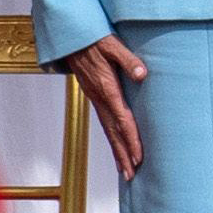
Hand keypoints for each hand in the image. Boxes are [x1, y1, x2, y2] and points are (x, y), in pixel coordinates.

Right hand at [65, 34, 145, 180]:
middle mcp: (99, 97)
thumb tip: (143, 74)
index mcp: (106, 87)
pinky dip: (112, 137)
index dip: (131, 139)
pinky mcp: (94, 96)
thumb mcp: (112, 44)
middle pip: (113, 132)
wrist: (70, 35)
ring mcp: (95, 98)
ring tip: (125, 171)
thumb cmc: (93, 37)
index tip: (139, 157)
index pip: (122, 119)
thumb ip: (128, 59)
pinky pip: (104, 121)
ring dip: (117, 151)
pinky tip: (117, 146)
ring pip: (107, 130)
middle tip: (131, 176)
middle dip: (123, 154)